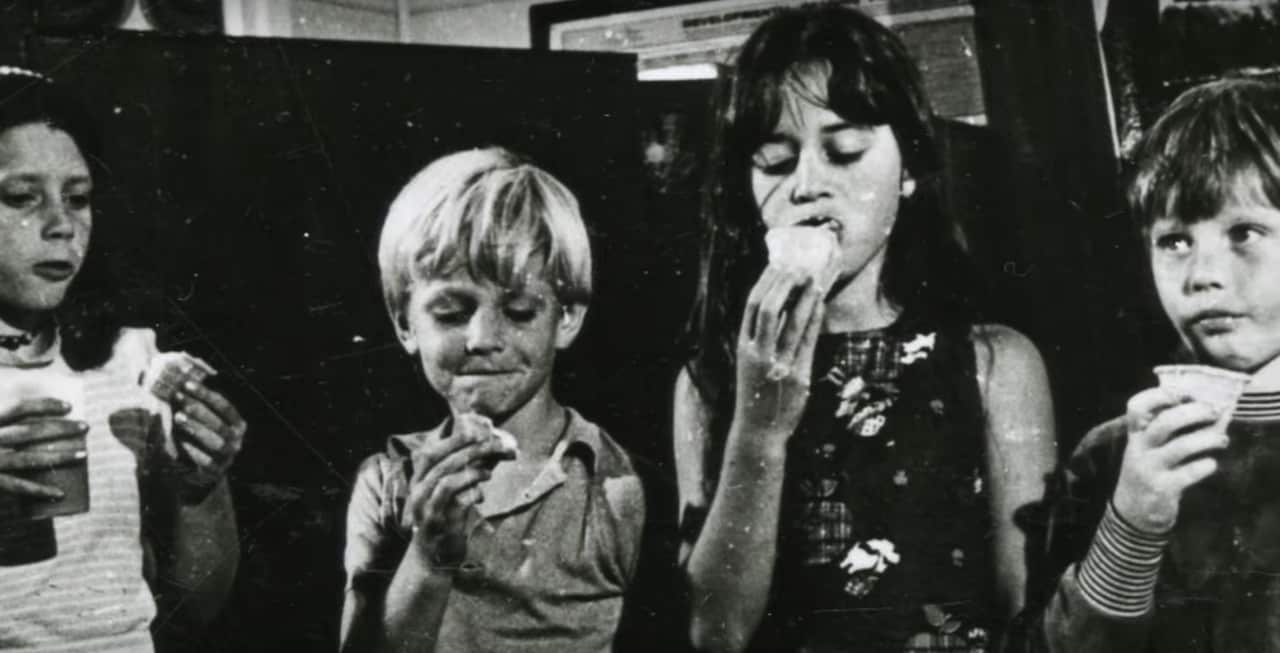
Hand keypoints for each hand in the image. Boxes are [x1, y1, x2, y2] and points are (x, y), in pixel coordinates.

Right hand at [0, 398, 86, 500]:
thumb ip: (2, 414)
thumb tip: (22, 401)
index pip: (20, 409)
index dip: (45, 405)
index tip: (69, 406)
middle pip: (31, 432)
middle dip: (61, 429)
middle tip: (86, 427)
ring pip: (30, 458)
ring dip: (59, 457)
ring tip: (83, 454)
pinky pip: (17, 487)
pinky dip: (39, 491)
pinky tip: (59, 494)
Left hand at [162, 379, 245, 501]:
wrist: (202, 475)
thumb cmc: (200, 441)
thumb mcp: (201, 423)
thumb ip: (194, 407)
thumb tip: (177, 384)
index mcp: (237, 424)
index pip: (225, 406)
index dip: (206, 395)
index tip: (187, 384)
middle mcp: (236, 440)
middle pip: (220, 424)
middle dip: (200, 410)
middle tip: (181, 400)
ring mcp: (227, 457)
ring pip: (216, 442)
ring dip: (197, 428)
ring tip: (178, 417)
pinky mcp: (215, 472)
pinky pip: (206, 461)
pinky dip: (194, 450)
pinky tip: (181, 441)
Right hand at [400, 427, 512, 570]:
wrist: (432, 558)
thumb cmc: (444, 518)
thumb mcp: (446, 493)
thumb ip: (461, 471)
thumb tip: (487, 447)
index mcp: (418, 480)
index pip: (432, 453)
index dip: (454, 440)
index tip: (478, 431)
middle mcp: (419, 493)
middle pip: (444, 463)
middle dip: (473, 451)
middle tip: (497, 446)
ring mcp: (428, 509)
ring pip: (447, 481)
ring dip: (472, 473)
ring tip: (488, 473)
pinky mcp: (440, 524)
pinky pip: (458, 502)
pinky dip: (473, 494)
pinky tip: (481, 495)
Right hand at [733, 266, 825, 448]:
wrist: (759, 431)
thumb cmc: (757, 394)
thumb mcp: (752, 363)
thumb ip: (762, 338)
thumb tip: (783, 305)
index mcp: (744, 347)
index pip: (752, 306)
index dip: (766, 282)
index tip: (779, 263)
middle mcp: (758, 353)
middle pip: (767, 308)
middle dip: (783, 284)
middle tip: (799, 265)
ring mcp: (777, 364)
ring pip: (790, 322)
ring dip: (803, 297)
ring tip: (814, 278)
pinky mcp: (797, 375)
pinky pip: (807, 341)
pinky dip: (814, 319)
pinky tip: (821, 304)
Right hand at [1113, 387, 1225, 532]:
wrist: (1132, 512)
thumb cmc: (1149, 471)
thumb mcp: (1147, 449)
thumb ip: (1167, 430)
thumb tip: (1209, 410)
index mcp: (1135, 435)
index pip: (1136, 407)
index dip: (1159, 395)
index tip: (1183, 393)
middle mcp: (1139, 449)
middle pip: (1164, 423)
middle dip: (1194, 413)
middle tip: (1214, 412)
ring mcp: (1149, 469)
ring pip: (1181, 447)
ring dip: (1207, 439)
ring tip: (1222, 439)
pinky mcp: (1163, 488)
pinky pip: (1189, 473)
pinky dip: (1205, 465)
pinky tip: (1211, 464)